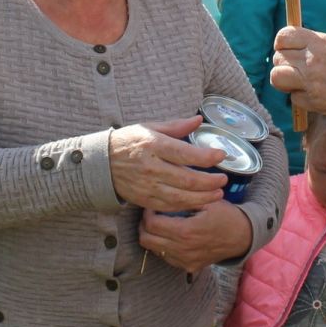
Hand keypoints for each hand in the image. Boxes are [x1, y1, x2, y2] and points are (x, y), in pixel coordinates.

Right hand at [109, 117, 228, 212]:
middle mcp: (151, 167)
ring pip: (181, 197)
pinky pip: (170, 206)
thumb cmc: (128, 142)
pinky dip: (187, 206)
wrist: (101, 164)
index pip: (185, 153)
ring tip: (218, 193)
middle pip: (187, 179)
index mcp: (153, 145)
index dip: (207, 156)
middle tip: (224, 179)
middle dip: (210, 181)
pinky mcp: (145, 200)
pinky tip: (200, 202)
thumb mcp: (149, 127)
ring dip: (203, 197)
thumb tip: (198, 119)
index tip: (221, 155)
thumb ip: (176, 126)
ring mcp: (148, 186)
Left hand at [139, 204, 251, 273]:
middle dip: (144, 225)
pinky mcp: (187, 267)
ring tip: (160, 224)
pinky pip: (166, 257)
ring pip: (153, 249)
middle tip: (151, 214)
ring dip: (152, 236)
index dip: (147, 212)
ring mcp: (184, 261)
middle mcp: (182, 249)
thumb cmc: (225, 215)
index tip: (152, 205)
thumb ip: (185, 197)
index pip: (151, 224)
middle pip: (146, 239)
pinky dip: (163, 246)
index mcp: (186, 231)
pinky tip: (171, 235)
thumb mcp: (208, 201)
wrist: (242, 238)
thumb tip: (164, 189)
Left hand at [269, 27, 325, 121]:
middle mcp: (312, 60)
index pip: (283, 37)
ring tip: (297, 82)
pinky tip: (314, 95)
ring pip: (276, 77)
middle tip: (295, 69)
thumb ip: (316, 45)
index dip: (281, 43)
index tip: (287, 49)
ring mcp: (311, 82)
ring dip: (283, 80)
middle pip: (277, 58)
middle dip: (283, 63)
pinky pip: (293, 98)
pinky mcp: (313, 102)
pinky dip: (300, 97)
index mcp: (319, 43)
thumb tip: (296, 45)